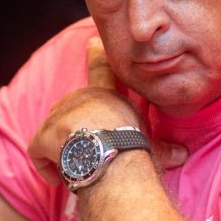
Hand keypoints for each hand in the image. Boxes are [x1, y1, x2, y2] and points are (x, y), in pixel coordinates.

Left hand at [28, 38, 186, 183]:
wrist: (114, 161)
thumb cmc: (135, 153)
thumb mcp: (151, 146)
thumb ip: (163, 148)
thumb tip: (184, 155)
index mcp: (108, 98)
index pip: (104, 68)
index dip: (97, 54)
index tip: (92, 42)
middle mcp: (83, 98)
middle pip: (66, 107)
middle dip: (68, 128)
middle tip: (81, 150)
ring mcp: (61, 114)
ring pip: (51, 132)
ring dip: (61, 151)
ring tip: (78, 167)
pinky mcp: (45, 134)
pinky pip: (36, 153)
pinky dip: (45, 167)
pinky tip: (58, 178)